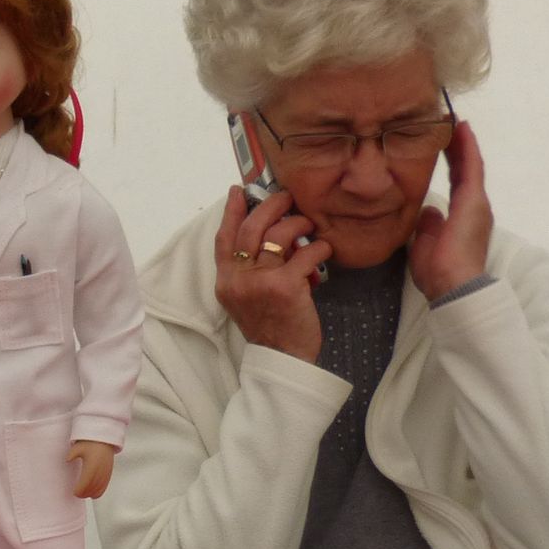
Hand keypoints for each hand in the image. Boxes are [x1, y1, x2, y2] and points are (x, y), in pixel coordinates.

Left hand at [67, 440, 118, 499]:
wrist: (103, 441)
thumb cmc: (89, 444)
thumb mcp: (78, 447)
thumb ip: (72, 454)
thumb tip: (67, 460)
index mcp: (91, 465)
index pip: (85, 483)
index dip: (80, 490)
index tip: (74, 492)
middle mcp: (99, 471)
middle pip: (91, 488)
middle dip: (84, 493)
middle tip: (77, 494)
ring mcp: (105, 473)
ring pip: (99, 489)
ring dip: (91, 493)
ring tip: (84, 494)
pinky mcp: (108, 474)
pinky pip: (104, 487)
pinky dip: (98, 492)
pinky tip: (92, 494)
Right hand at [213, 186, 332, 363]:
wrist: (281, 358)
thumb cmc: (269, 326)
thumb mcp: (246, 298)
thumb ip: (248, 270)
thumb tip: (268, 234)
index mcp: (226, 280)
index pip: (224, 238)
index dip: (231, 211)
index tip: (238, 190)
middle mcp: (238, 279)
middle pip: (252, 227)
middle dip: (271, 205)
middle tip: (287, 198)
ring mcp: (260, 282)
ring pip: (278, 235)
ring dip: (298, 224)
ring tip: (309, 225)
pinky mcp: (285, 287)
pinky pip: (305, 254)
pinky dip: (318, 248)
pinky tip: (324, 250)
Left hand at [410, 118, 493, 300]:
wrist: (453, 285)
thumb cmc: (439, 273)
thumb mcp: (426, 245)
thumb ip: (428, 227)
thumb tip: (428, 212)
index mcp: (462, 218)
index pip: (456, 183)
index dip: (451, 162)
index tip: (443, 144)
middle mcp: (473, 207)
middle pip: (464, 170)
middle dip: (457, 147)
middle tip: (449, 124)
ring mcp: (476, 203)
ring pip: (469, 165)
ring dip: (462, 142)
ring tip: (454, 120)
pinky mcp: (473, 201)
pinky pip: (471, 166)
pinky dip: (466, 147)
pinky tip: (461, 128)